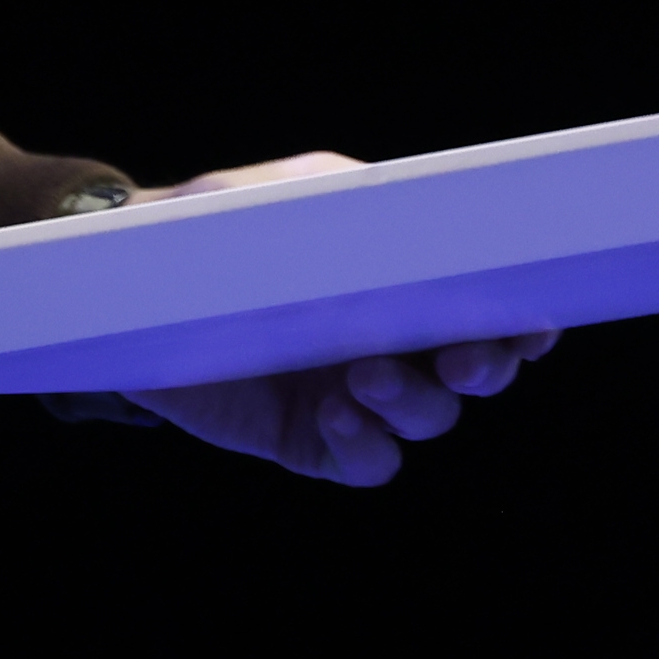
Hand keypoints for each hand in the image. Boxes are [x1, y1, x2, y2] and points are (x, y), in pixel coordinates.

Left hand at [116, 151, 557, 485]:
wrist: (127, 282)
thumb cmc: (218, 222)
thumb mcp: (296, 196)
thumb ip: (362, 206)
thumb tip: (434, 212)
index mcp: (404, 281)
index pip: (489, 306)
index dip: (525, 323)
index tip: (531, 323)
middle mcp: (393, 339)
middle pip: (480, 373)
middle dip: (488, 369)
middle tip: (460, 359)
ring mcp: (354, 393)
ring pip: (427, 419)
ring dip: (414, 403)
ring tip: (363, 375)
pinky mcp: (308, 438)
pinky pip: (366, 463)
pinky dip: (366, 447)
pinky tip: (335, 415)